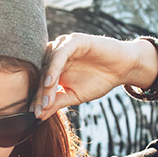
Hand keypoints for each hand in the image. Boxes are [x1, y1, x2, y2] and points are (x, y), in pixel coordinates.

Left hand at [33, 33, 148, 119]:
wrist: (122, 68)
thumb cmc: (99, 80)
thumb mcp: (74, 96)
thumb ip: (57, 102)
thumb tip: (39, 116)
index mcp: (53, 67)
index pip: (41, 83)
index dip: (37, 100)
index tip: (35, 115)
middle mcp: (55, 55)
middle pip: (41, 75)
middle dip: (40, 95)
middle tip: (37, 111)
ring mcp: (63, 46)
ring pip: (48, 66)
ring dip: (45, 84)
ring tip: (45, 101)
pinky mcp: (74, 41)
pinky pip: (59, 55)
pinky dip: (54, 68)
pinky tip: (51, 83)